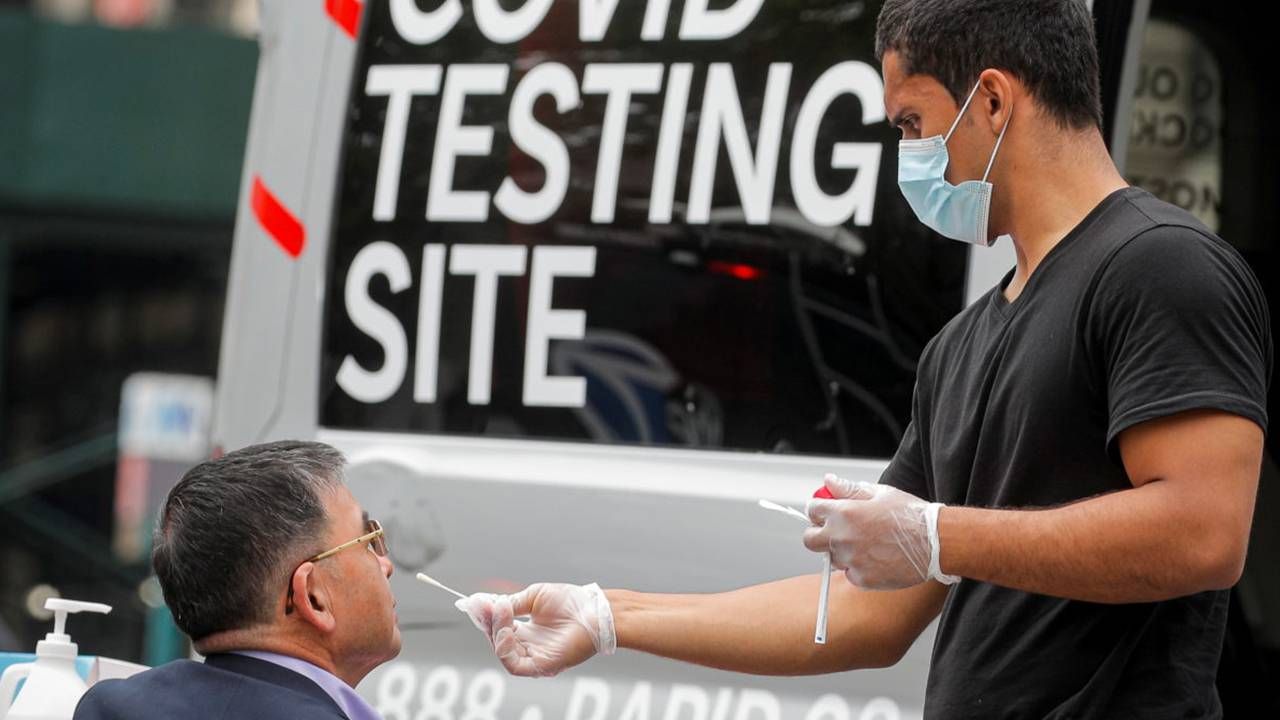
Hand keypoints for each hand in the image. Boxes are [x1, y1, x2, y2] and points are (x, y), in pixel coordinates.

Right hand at [454, 582, 615, 676]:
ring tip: (501, 611)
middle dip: (488, 622)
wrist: (594, 610)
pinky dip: (505, 647)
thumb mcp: (534, 597)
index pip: (498, 628)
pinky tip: (508, 629)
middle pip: (496, 640)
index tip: (474, 603)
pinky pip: (514, 664)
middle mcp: (528, 646)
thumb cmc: (571, 603)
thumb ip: (510, 604)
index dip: (486, 617)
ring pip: (502, 652)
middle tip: (485, 605)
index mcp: (526, 631)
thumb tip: (485, 604)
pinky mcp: (541, 667)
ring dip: (496, 631)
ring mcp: (534, 658)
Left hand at [803, 474, 957, 588]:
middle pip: (810, 540)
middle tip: (835, 532)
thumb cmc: (911, 515)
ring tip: (867, 544)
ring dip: (841, 551)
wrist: (936, 543)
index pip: (812, 510)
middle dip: (818, 534)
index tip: (826, 512)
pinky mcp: (862, 579)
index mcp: (844, 512)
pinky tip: (877, 558)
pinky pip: (850, 573)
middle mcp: (842, 537)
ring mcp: (851, 560)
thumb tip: (828, 481)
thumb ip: (848, 489)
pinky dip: (858, 567)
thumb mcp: (880, 493)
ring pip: (831, 558)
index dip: (818, 509)